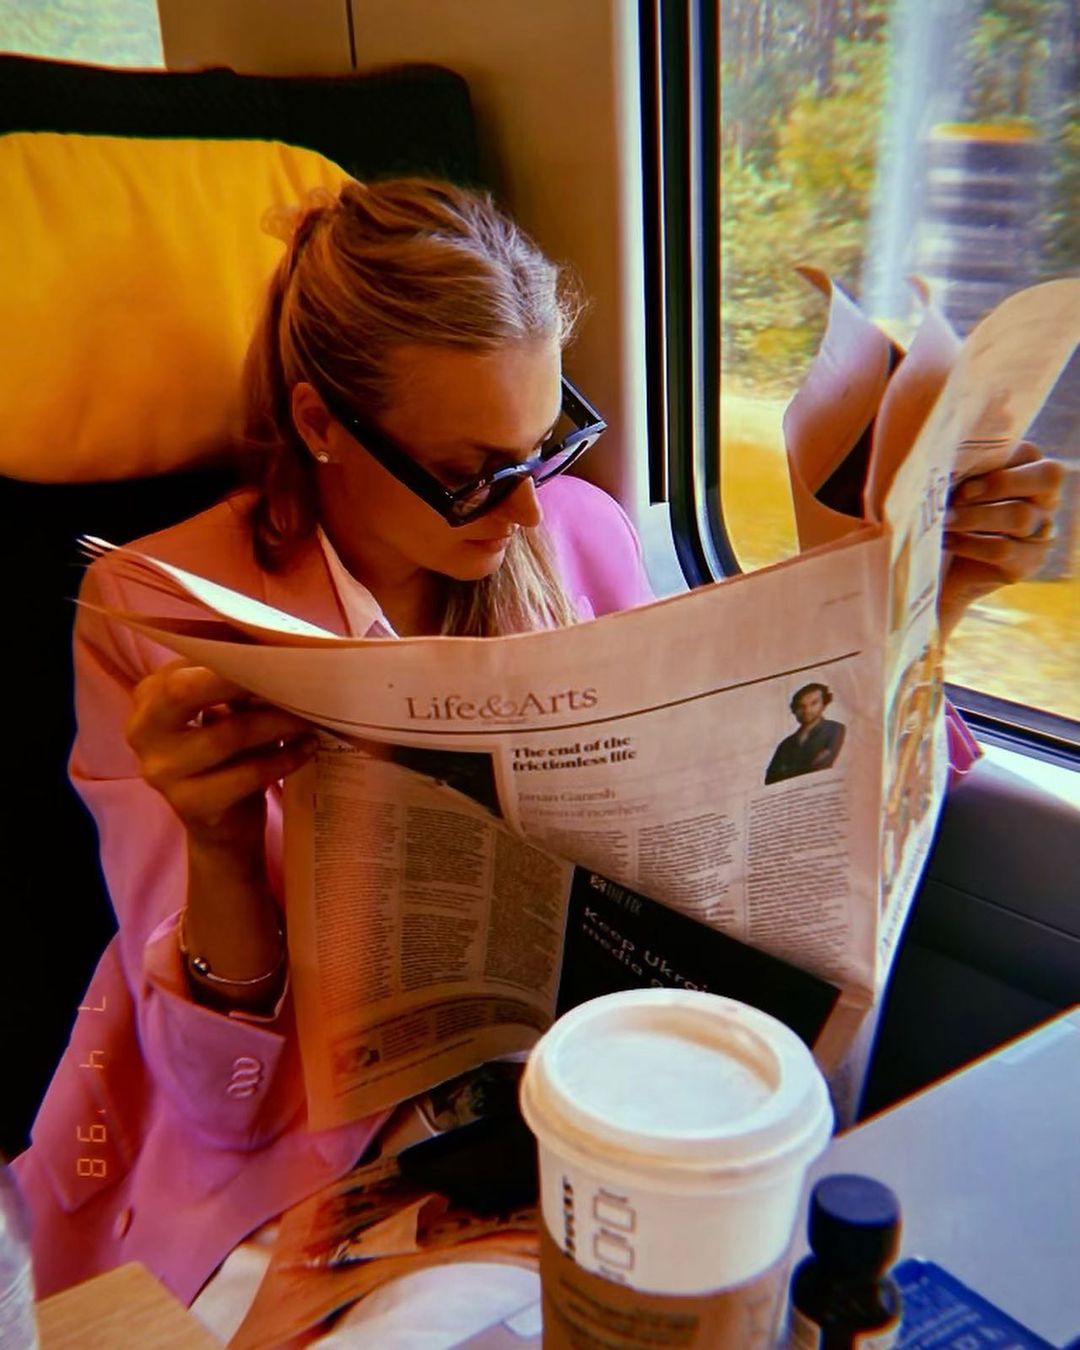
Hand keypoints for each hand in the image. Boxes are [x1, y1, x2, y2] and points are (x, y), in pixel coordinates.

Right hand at [126, 659, 316, 854]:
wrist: (223, 826)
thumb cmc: (228, 757)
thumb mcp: (226, 714)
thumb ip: (238, 686)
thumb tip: (279, 653)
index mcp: (149, 698)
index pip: (184, 665)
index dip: (229, 655)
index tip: (274, 650)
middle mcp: (143, 731)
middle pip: (185, 691)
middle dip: (242, 678)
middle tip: (293, 674)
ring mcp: (161, 771)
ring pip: (227, 734)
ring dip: (278, 721)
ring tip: (310, 715)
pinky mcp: (190, 804)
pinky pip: (246, 774)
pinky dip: (282, 758)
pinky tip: (306, 748)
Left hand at [939, 441, 1063, 637]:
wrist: (939, 568)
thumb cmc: (947, 513)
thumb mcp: (955, 487)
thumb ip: (962, 469)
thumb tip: (945, 457)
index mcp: (1030, 471)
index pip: (1029, 452)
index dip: (998, 457)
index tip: (960, 467)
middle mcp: (1044, 500)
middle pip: (1045, 479)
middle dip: (999, 483)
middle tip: (959, 494)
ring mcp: (1041, 532)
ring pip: (1020, 517)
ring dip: (975, 516)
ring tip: (943, 519)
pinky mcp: (1026, 563)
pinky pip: (1003, 549)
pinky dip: (970, 543)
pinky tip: (946, 541)